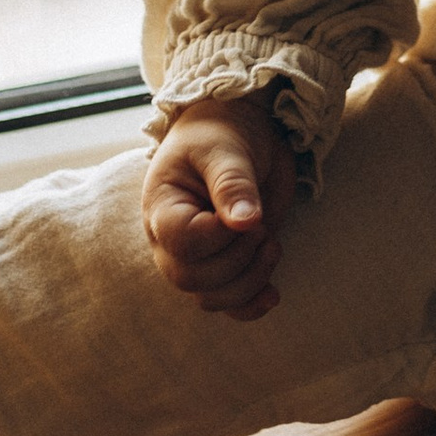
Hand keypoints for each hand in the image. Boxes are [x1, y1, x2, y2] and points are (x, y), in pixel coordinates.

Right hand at [141, 94, 297, 316]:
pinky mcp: (226, 264)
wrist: (237, 130)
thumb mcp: (225, 148)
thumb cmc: (222, 132)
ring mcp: (198, 256)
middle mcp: (172, 239)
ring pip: (210, 298)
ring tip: (272, 244)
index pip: (182, 243)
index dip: (218, 236)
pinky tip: (272, 295)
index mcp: (163, 207)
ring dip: (249, 281)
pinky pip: (228, 304)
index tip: (247, 212)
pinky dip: (250, 305)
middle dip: (238, 260)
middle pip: (192, 279)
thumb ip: (232, 183)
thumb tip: (245, 222)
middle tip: (262, 227)